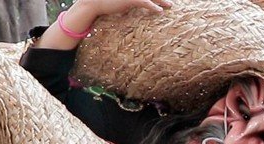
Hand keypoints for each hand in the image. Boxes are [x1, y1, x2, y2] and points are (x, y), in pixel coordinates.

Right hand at [36, 0, 169, 50]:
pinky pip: (144, 2)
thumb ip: (125, 11)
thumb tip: (127, 22)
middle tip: (171, 2)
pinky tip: (160, 12)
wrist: (92, 6)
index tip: (162, 3)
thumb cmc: (103, 9)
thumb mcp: (116, 10)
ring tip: (171, 6)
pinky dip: (153, 6)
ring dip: (161, 1)